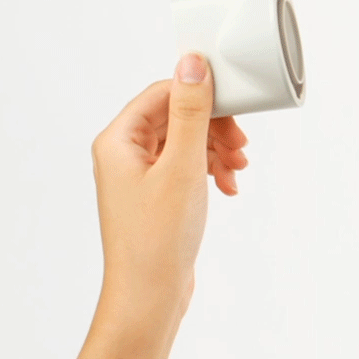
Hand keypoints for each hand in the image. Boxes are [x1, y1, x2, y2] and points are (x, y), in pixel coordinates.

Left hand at [92, 52, 247, 315]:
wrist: (150, 295)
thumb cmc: (158, 238)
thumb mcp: (183, 166)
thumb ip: (191, 112)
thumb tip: (192, 64)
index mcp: (118, 140)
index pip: (163, 94)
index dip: (202, 97)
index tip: (235, 108)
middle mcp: (124, 154)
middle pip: (177, 117)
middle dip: (214, 129)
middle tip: (240, 147)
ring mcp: (139, 176)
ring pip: (186, 142)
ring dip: (216, 151)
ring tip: (237, 171)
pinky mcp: (156, 195)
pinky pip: (187, 166)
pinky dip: (210, 171)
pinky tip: (227, 187)